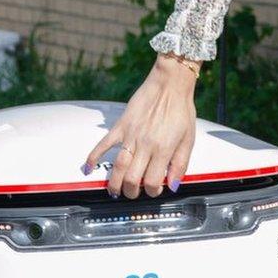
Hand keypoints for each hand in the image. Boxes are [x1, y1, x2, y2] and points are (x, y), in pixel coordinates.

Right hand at [84, 55, 198, 198]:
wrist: (169, 85)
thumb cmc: (181, 111)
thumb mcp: (189, 139)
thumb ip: (181, 164)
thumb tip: (173, 184)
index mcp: (163, 149)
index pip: (152, 181)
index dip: (153, 191)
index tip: (154, 190)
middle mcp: (145, 145)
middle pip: (132, 178)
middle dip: (131, 192)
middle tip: (133, 193)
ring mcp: (130, 135)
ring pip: (117, 166)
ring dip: (114, 183)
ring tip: (114, 191)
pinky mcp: (121, 126)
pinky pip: (104, 144)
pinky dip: (93, 156)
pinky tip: (88, 167)